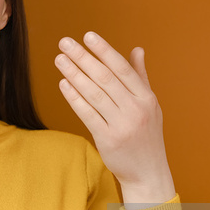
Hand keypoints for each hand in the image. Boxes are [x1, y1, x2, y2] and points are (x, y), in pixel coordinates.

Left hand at [54, 31, 174, 202]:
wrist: (148, 173)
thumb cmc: (146, 135)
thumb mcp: (150, 105)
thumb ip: (140, 77)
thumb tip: (137, 49)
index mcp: (147, 98)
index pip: (122, 69)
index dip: (104, 50)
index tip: (88, 35)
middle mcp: (136, 109)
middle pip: (105, 78)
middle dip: (83, 57)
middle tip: (65, 43)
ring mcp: (122, 125)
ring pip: (94, 94)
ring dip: (74, 74)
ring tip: (60, 59)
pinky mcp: (107, 139)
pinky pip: (87, 114)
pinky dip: (74, 98)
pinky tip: (63, 84)